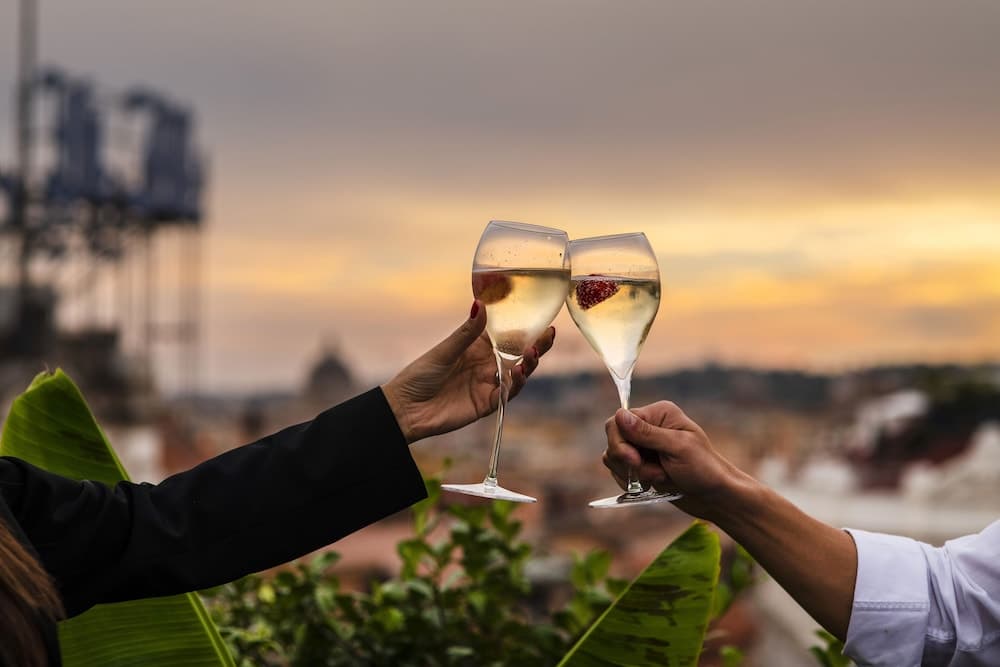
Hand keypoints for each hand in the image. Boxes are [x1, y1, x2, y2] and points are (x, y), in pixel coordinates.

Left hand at [382, 300, 555, 443]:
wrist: (405, 409)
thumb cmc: (420, 375)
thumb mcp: (445, 351)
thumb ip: (467, 332)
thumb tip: (481, 304)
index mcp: (477, 347)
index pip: (506, 334)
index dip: (525, 328)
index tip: (541, 319)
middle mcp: (486, 365)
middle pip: (518, 354)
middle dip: (536, 345)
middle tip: (549, 335)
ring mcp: (488, 385)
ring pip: (517, 374)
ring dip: (528, 364)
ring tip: (532, 354)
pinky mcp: (486, 404)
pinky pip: (506, 394)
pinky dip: (515, 385)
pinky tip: (518, 374)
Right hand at [603, 401, 753, 520]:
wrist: (714, 496)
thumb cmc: (704, 469)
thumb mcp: (678, 448)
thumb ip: (647, 433)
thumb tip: (619, 415)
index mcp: (658, 414)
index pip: (618, 421)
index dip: (620, 443)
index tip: (635, 461)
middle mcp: (648, 426)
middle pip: (614, 439)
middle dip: (628, 462)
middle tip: (654, 474)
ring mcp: (642, 447)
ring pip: (613, 458)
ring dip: (633, 474)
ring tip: (661, 478)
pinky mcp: (640, 465)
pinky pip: (619, 472)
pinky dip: (631, 482)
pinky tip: (652, 486)